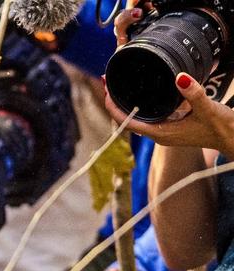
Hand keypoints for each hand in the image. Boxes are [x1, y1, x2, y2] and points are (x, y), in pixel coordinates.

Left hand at [108, 7, 233, 154]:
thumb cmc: (222, 129)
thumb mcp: (208, 109)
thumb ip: (195, 94)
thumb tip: (180, 77)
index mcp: (161, 133)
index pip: (128, 123)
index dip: (114, 109)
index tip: (106, 92)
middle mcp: (159, 133)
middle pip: (128, 120)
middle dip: (115, 102)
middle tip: (107, 81)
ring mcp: (164, 130)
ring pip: (137, 117)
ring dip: (126, 102)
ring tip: (115, 84)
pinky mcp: (171, 125)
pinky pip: (149, 114)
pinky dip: (140, 103)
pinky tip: (138, 90)